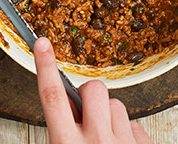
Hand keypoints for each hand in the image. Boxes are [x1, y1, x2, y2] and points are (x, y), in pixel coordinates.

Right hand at [34, 37, 152, 143]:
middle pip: (92, 89)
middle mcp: (96, 142)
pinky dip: (127, 132)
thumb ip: (62, 133)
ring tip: (106, 140)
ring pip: (117, 104)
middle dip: (88, 94)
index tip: (42, 43)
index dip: (46, 66)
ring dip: (109, 116)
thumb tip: (66, 110)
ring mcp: (123, 143)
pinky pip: (135, 124)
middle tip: (87, 116)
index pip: (53, 96)